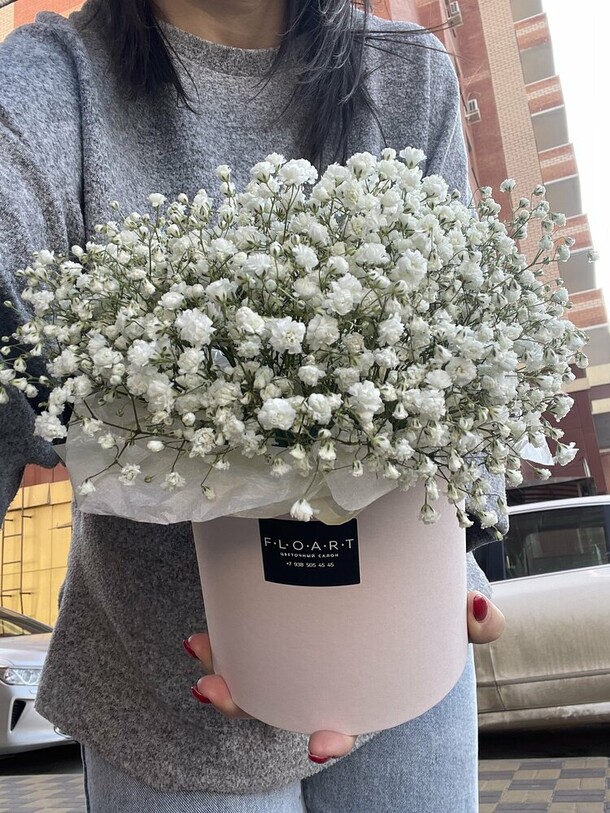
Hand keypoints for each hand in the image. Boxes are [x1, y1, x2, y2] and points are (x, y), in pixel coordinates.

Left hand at [184, 590, 505, 762]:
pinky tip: (207, 627)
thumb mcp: (446, 616)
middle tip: (211, 690)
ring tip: (198, 647)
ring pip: (251, 678)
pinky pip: (244, 641)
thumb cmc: (419, 610)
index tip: (321, 743)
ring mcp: (294, 655)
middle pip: (279, 705)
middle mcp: (321, 679)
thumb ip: (470, 623)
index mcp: (362, 688)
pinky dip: (223, 638)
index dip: (333, 738)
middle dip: (242, 706)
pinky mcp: (275, 625)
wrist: (390, 577)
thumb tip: (480, 614)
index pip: (346, 723)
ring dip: (221, 670)